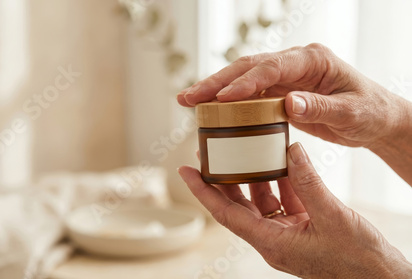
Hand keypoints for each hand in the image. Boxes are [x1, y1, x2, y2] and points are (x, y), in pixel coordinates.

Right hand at [177, 43, 407, 148]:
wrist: (374, 119)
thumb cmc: (369, 112)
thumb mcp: (351, 112)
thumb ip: (321, 106)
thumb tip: (288, 103)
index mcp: (313, 59)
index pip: (273, 66)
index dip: (246, 81)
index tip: (222, 97)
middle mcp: (295, 63)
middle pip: (248, 67)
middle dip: (217, 82)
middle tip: (188, 97)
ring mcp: (286, 75)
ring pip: (243, 78)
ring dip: (214, 89)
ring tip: (186, 101)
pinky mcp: (280, 90)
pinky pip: (249, 93)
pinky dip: (227, 101)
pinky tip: (208, 110)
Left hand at [178, 143, 411, 277]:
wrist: (381, 278)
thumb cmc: (358, 260)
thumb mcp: (332, 216)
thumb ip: (308, 182)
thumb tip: (290, 151)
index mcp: (270, 242)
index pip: (226, 214)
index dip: (203, 191)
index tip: (185, 171)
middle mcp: (272, 239)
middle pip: (237, 205)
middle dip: (222, 179)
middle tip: (210, 153)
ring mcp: (287, 234)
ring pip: (261, 201)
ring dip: (254, 176)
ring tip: (243, 151)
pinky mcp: (302, 228)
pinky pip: (284, 201)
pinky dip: (282, 182)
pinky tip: (282, 162)